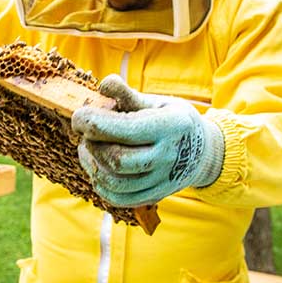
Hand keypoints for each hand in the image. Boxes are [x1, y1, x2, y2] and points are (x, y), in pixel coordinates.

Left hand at [72, 74, 224, 206]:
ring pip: (115, 183)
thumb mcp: (157, 102)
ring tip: (88, 148)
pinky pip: (119, 198)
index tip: (79, 116)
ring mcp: (161, 180)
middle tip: (87, 132)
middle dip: (92, 144)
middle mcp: (167, 157)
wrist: (202, 152)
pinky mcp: (153, 196)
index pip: (125, 130)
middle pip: (117, 160)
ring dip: (92, 165)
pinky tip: (97, 167)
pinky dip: (100, 184)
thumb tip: (104, 84)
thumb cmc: (173, 120)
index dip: (93, 123)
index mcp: (170, 126)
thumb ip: (128, 95)